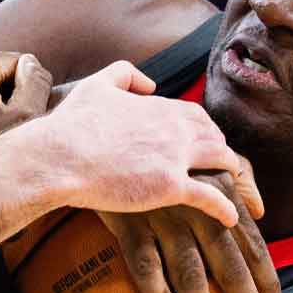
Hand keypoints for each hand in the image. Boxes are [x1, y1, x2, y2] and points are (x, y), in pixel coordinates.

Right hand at [15, 61, 242, 225]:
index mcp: (158, 106)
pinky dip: (225, 208)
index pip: (194, 114)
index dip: (203, 126)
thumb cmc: (71, 125)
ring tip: (234, 182)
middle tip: (222, 160)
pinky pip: (210, 198)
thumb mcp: (96, 85)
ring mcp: (175, 158)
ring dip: (231, 170)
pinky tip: (230, 218)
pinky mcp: (170, 187)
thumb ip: (125, 74)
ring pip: (220, 160)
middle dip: (221, 146)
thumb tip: (151, 83)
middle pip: (214, 135)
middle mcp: (174, 129)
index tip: (202, 137)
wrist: (58, 157)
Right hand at [98, 159, 280, 292]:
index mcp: (220, 195)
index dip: (266, 285)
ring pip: (191, 277)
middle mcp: (197, 208)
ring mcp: (163, 217)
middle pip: (230, 269)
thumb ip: (238, 175)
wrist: (100, 139)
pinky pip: (146, 268)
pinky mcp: (130, 223)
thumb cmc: (157, 149)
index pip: (254, 249)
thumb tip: (261, 211)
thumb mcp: (204, 151)